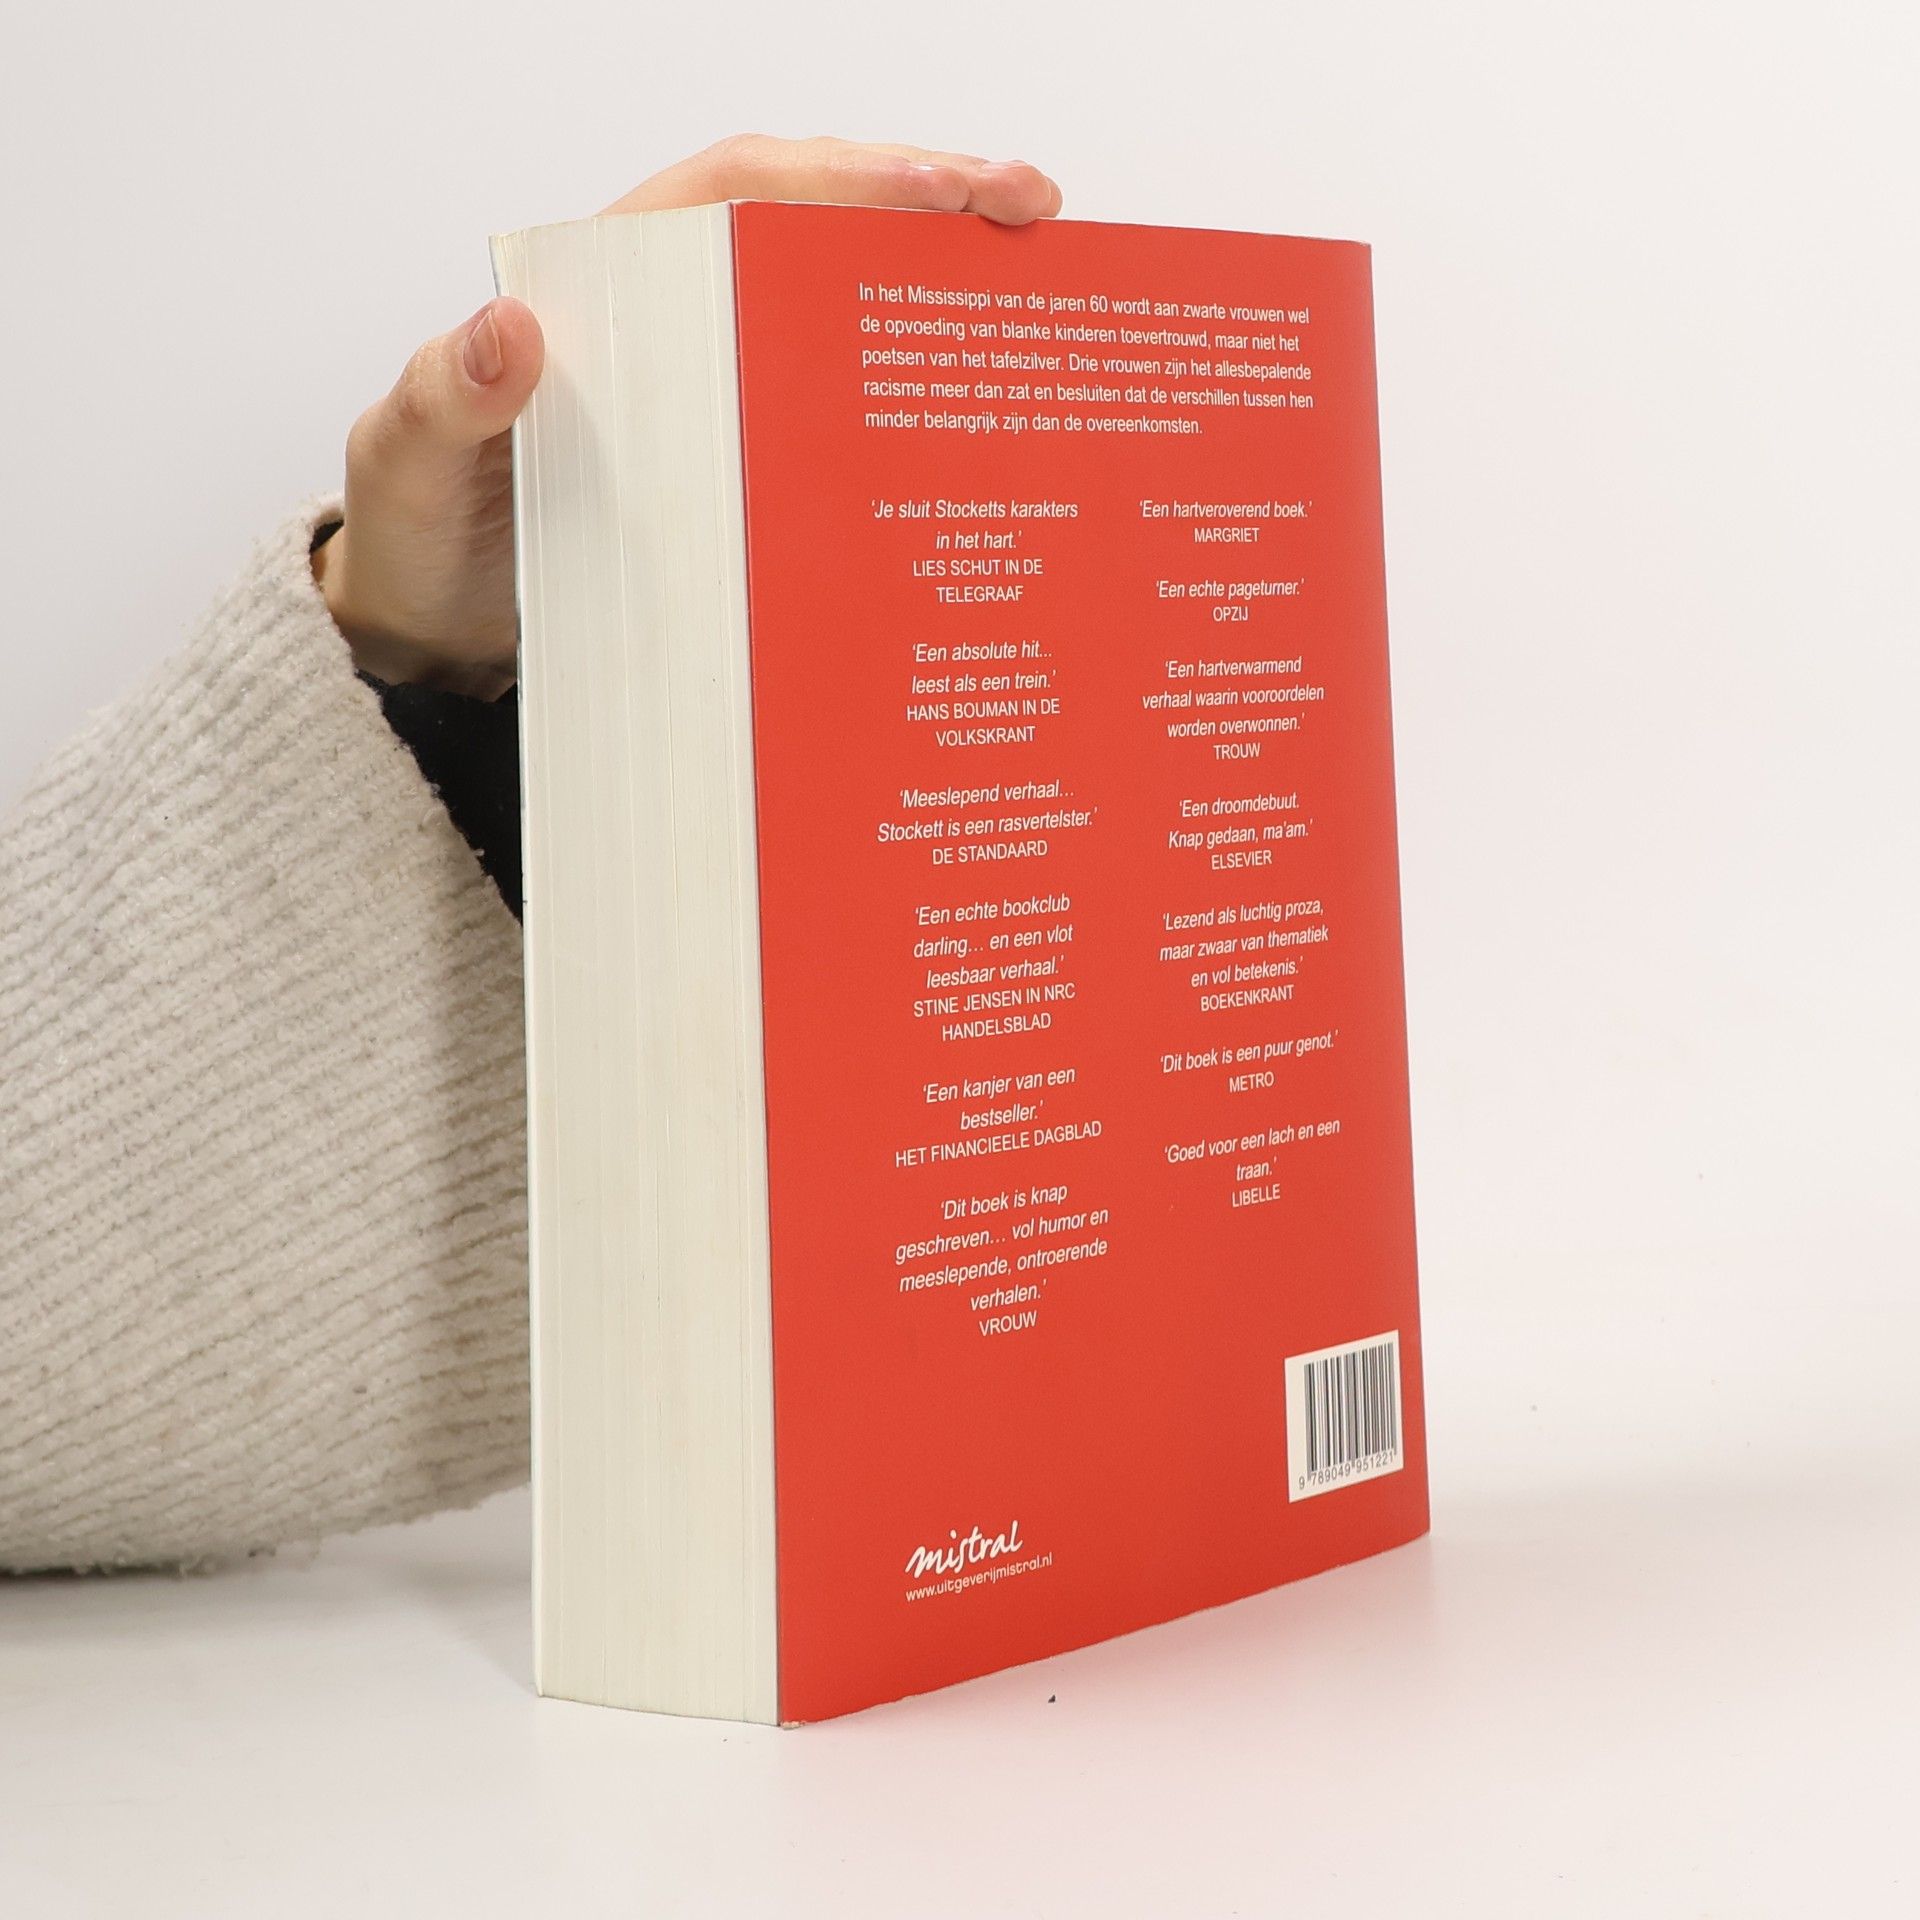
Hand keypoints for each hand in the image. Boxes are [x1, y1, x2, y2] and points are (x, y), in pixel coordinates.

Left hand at [315, 136, 1063, 697]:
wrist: (427, 639)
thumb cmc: (414, 539)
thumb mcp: (409, 467)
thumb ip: (448, 400)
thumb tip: (512, 332)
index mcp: (603, 291)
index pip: (736, 195)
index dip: (843, 178)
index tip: (944, 190)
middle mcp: (668, 326)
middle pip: (809, 233)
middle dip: (925, 211)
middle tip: (1033, 218)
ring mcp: (707, 398)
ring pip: (831, 318)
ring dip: (929, 302)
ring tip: (1034, 303)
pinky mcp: (732, 471)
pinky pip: (824, 419)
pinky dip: (895, 412)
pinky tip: (968, 434)